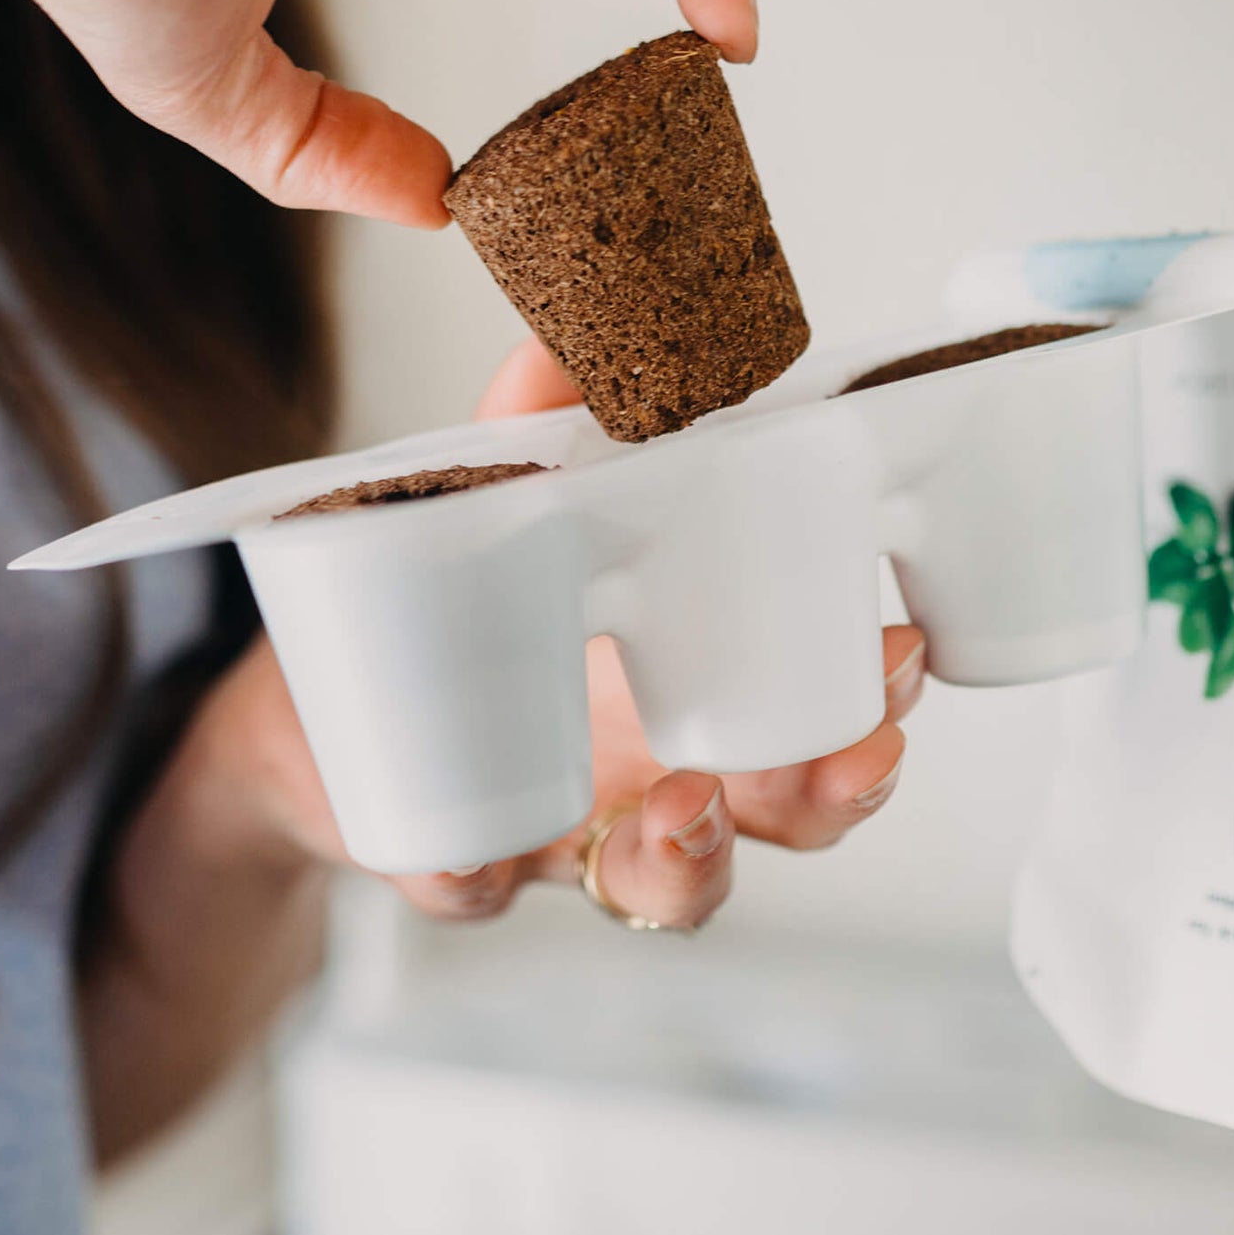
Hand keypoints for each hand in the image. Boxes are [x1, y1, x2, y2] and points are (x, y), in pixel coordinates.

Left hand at [166, 337, 924, 932]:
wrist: (326, 715)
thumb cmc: (455, 605)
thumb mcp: (504, 506)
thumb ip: (536, 427)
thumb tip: (562, 342)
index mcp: (696, 682)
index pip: (822, 701)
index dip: (881, 692)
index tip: (907, 645)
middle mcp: (658, 771)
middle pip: (787, 811)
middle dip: (836, 785)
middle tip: (864, 747)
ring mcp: (572, 832)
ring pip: (668, 883)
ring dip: (698, 859)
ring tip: (689, 810)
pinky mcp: (464, 858)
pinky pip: (480, 892)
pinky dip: (479, 875)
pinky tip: (476, 858)